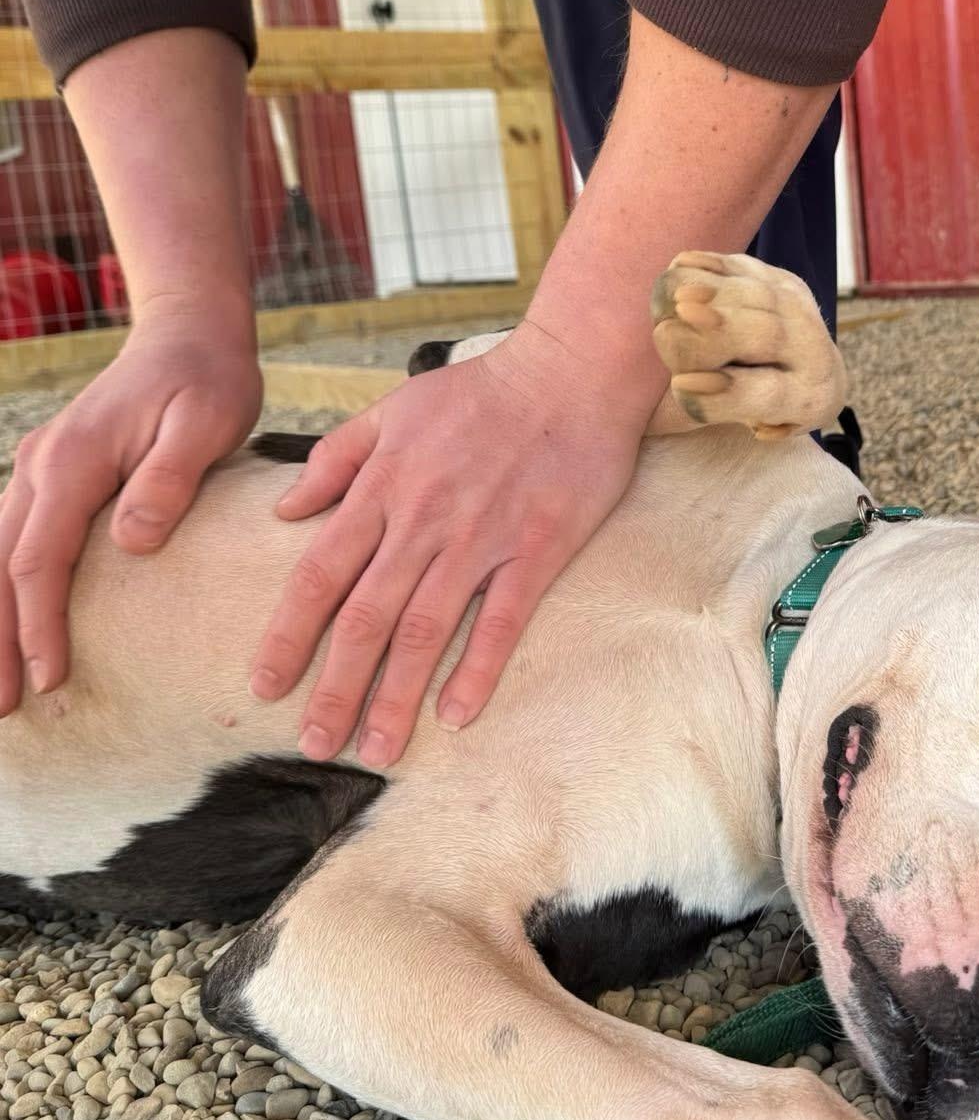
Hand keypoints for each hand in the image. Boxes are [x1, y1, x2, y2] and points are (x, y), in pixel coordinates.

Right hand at [0, 304, 262, 716]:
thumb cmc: (209, 377)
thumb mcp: (208, 421)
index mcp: (73, 462)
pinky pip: (12, 538)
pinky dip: (2, 585)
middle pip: (1, 566)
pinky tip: (5, 624)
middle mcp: (41, 466)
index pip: (41, 559)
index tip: (48, 678)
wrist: (190, 332)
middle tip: (2, 710)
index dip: (39, 623)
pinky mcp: (53, 474)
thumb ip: (169, 479)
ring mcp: (40, 468)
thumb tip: (130, 543)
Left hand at [249, 320, 655, 767]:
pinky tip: (458, 713)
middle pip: (366, 617)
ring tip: (377, 749)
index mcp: (384, 487)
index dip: (291, 635)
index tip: (266, 685)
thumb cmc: (484, 389)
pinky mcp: (537, 549)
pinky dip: (477, 668)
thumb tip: (285, 510)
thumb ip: (337, 459)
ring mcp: (481, 538)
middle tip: (314, 744)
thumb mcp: (394, 407)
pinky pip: (501, 620)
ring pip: (426, 629)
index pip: (320, 574)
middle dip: (335, 686)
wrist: (571, 370)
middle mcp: (423, 521)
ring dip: (396, 695)